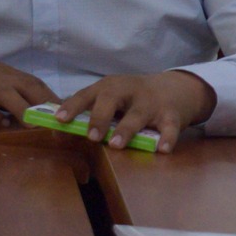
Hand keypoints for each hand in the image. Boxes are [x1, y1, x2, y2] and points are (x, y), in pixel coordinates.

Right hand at [0, 61, 56, 126]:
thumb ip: (8, 97)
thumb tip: (31, 114)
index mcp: (2, 73)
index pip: (34, 82)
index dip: (52, 97)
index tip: (66, 112)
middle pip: (28, 86)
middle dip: (47, 104)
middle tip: (61, 121)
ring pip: (9, 95)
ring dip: (25, 110)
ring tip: (37, 125)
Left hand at [55, 70, 215, 151]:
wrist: (178, 88)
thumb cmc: (136, 97)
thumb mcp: (114, 96)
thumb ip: (92, 110)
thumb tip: (57, 131)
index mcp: (110, 86)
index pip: (87, 94)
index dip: (73, 106)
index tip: (59, 119)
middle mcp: (129, 91)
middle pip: (111, 99)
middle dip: (100, 117)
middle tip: (92, 136)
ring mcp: (151, 102)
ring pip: (138, 115)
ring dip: (126, 129)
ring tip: (117, 145)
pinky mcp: (171, 115)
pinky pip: (169, 128)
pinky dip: (167, 138)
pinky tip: (162, 149)